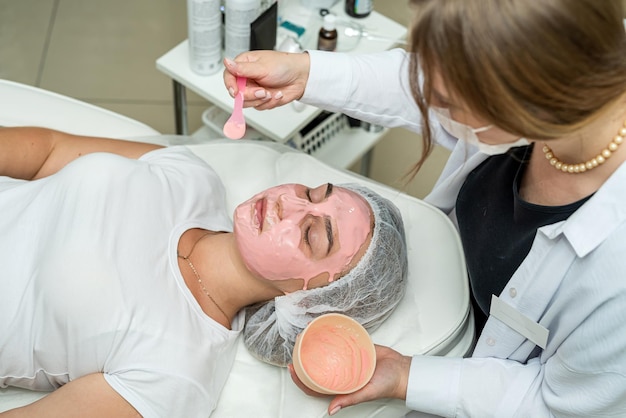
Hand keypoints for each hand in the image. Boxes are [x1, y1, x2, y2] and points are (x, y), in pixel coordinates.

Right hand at [223, 50, 309, 109]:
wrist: (301, 77)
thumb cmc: (284, 66)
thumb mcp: (262, 67)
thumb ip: (243, 69)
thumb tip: (226, 62)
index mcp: (244, 65)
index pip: (229, 77)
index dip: (230, 86)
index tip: (236, 92)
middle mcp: (247, 78)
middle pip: (237, 94)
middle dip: (251, 95)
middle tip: (262, 91)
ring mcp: (254, 89)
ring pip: (247, 103)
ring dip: (261, 100)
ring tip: (271, 92)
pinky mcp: (262, 99)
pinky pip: (259, 107)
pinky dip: (270, 103)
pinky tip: (277, 94)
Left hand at [288, 345, 411, 415]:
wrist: (402, 369)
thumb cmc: (387, 384)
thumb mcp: (367, 393)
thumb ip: (350, 399)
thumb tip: (331, 410)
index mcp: (340, 386)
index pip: (314, 385)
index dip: (300, 379)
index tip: (291, 368)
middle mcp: (340, 373)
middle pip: (316, 367)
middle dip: (303, 358)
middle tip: (296, 345)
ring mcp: (346, 360)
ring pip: (326, 352)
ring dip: (315, 345)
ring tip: (306, 335)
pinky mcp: (354, 347)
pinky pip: (340, 341)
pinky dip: (331, 335)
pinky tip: (324, 329)